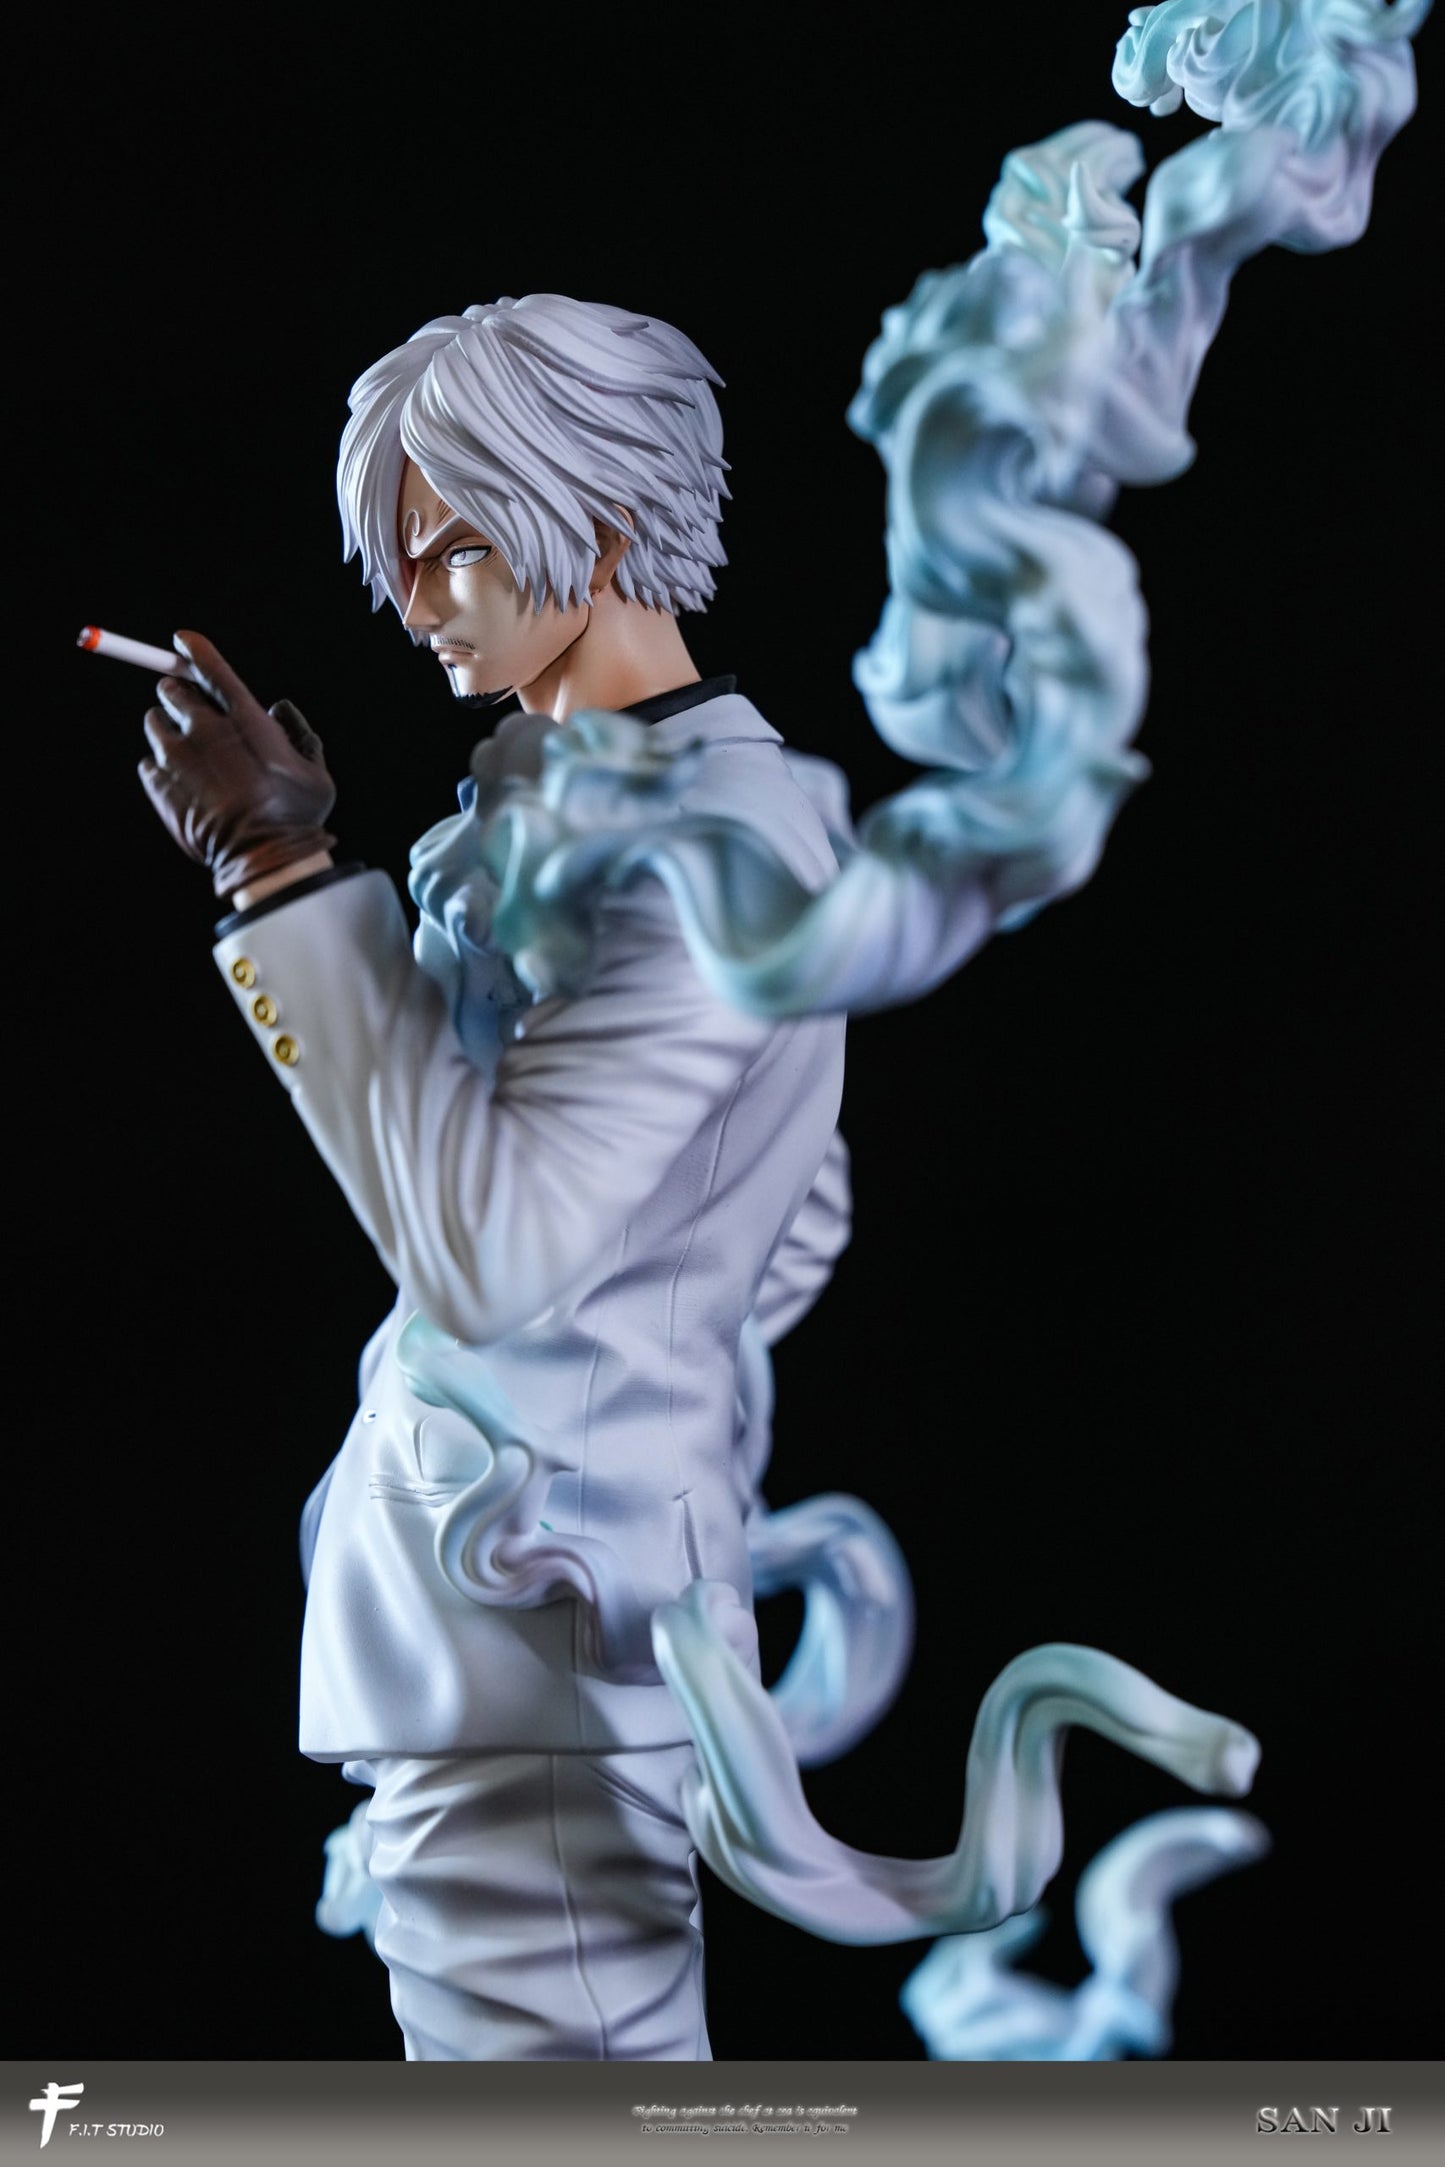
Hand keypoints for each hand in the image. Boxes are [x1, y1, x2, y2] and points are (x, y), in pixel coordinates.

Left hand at [138, 630, 336, 899]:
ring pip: (154, 722)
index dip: (194, 649)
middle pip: (173, 690)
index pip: (210, 668)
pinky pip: (148, 762)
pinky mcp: (159, 783)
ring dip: (165, 728)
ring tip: (185, 752)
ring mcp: (178, 757)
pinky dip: (160, 767)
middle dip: (178, 693)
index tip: (182, 641)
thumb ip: (300, 733)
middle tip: (187, 708)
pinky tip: (182, 784)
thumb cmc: (296, 816)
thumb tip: (278, 708)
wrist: (264, 858)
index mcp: (247, 720)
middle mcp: (207, 730)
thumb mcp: (316, 772)